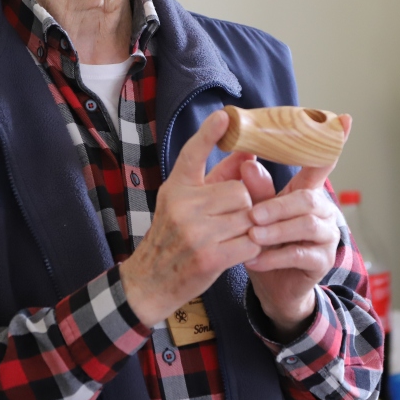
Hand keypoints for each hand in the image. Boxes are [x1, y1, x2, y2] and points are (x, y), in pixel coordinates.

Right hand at [120, 111, 260, 327]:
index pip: (193, 153)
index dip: (209, 133)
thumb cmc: (173, 240)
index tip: (225, 115)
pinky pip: (250, 242)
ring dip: (248, 228)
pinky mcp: (209, 256)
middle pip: (240, 191)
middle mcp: (182, 205)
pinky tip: (236, 253)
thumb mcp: (184, 205)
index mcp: (176, 188)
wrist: (149, 283)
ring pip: (248, 216)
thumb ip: (216, 179)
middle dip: (243, 206)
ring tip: (230, 238)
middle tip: (230, 221)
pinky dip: (250, 248)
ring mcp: (195, 231)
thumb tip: (248, 154)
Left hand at [240, 115, 352, 341]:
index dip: (333, 142)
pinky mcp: (321, 261)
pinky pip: (299, 255)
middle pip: (306, 200)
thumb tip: (247, 162)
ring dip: (275, 231)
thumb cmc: (266, 242)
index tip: (345, 119)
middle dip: (278, 206)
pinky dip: (274, 257)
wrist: (273, 285)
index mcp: (307, 193)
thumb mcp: (257, 213)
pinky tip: (254, 260)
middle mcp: (322, 211)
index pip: (321, 164)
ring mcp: (325, 236)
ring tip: (252, 237)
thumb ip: (257, 190)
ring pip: (304, 226)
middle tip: (252, 215)